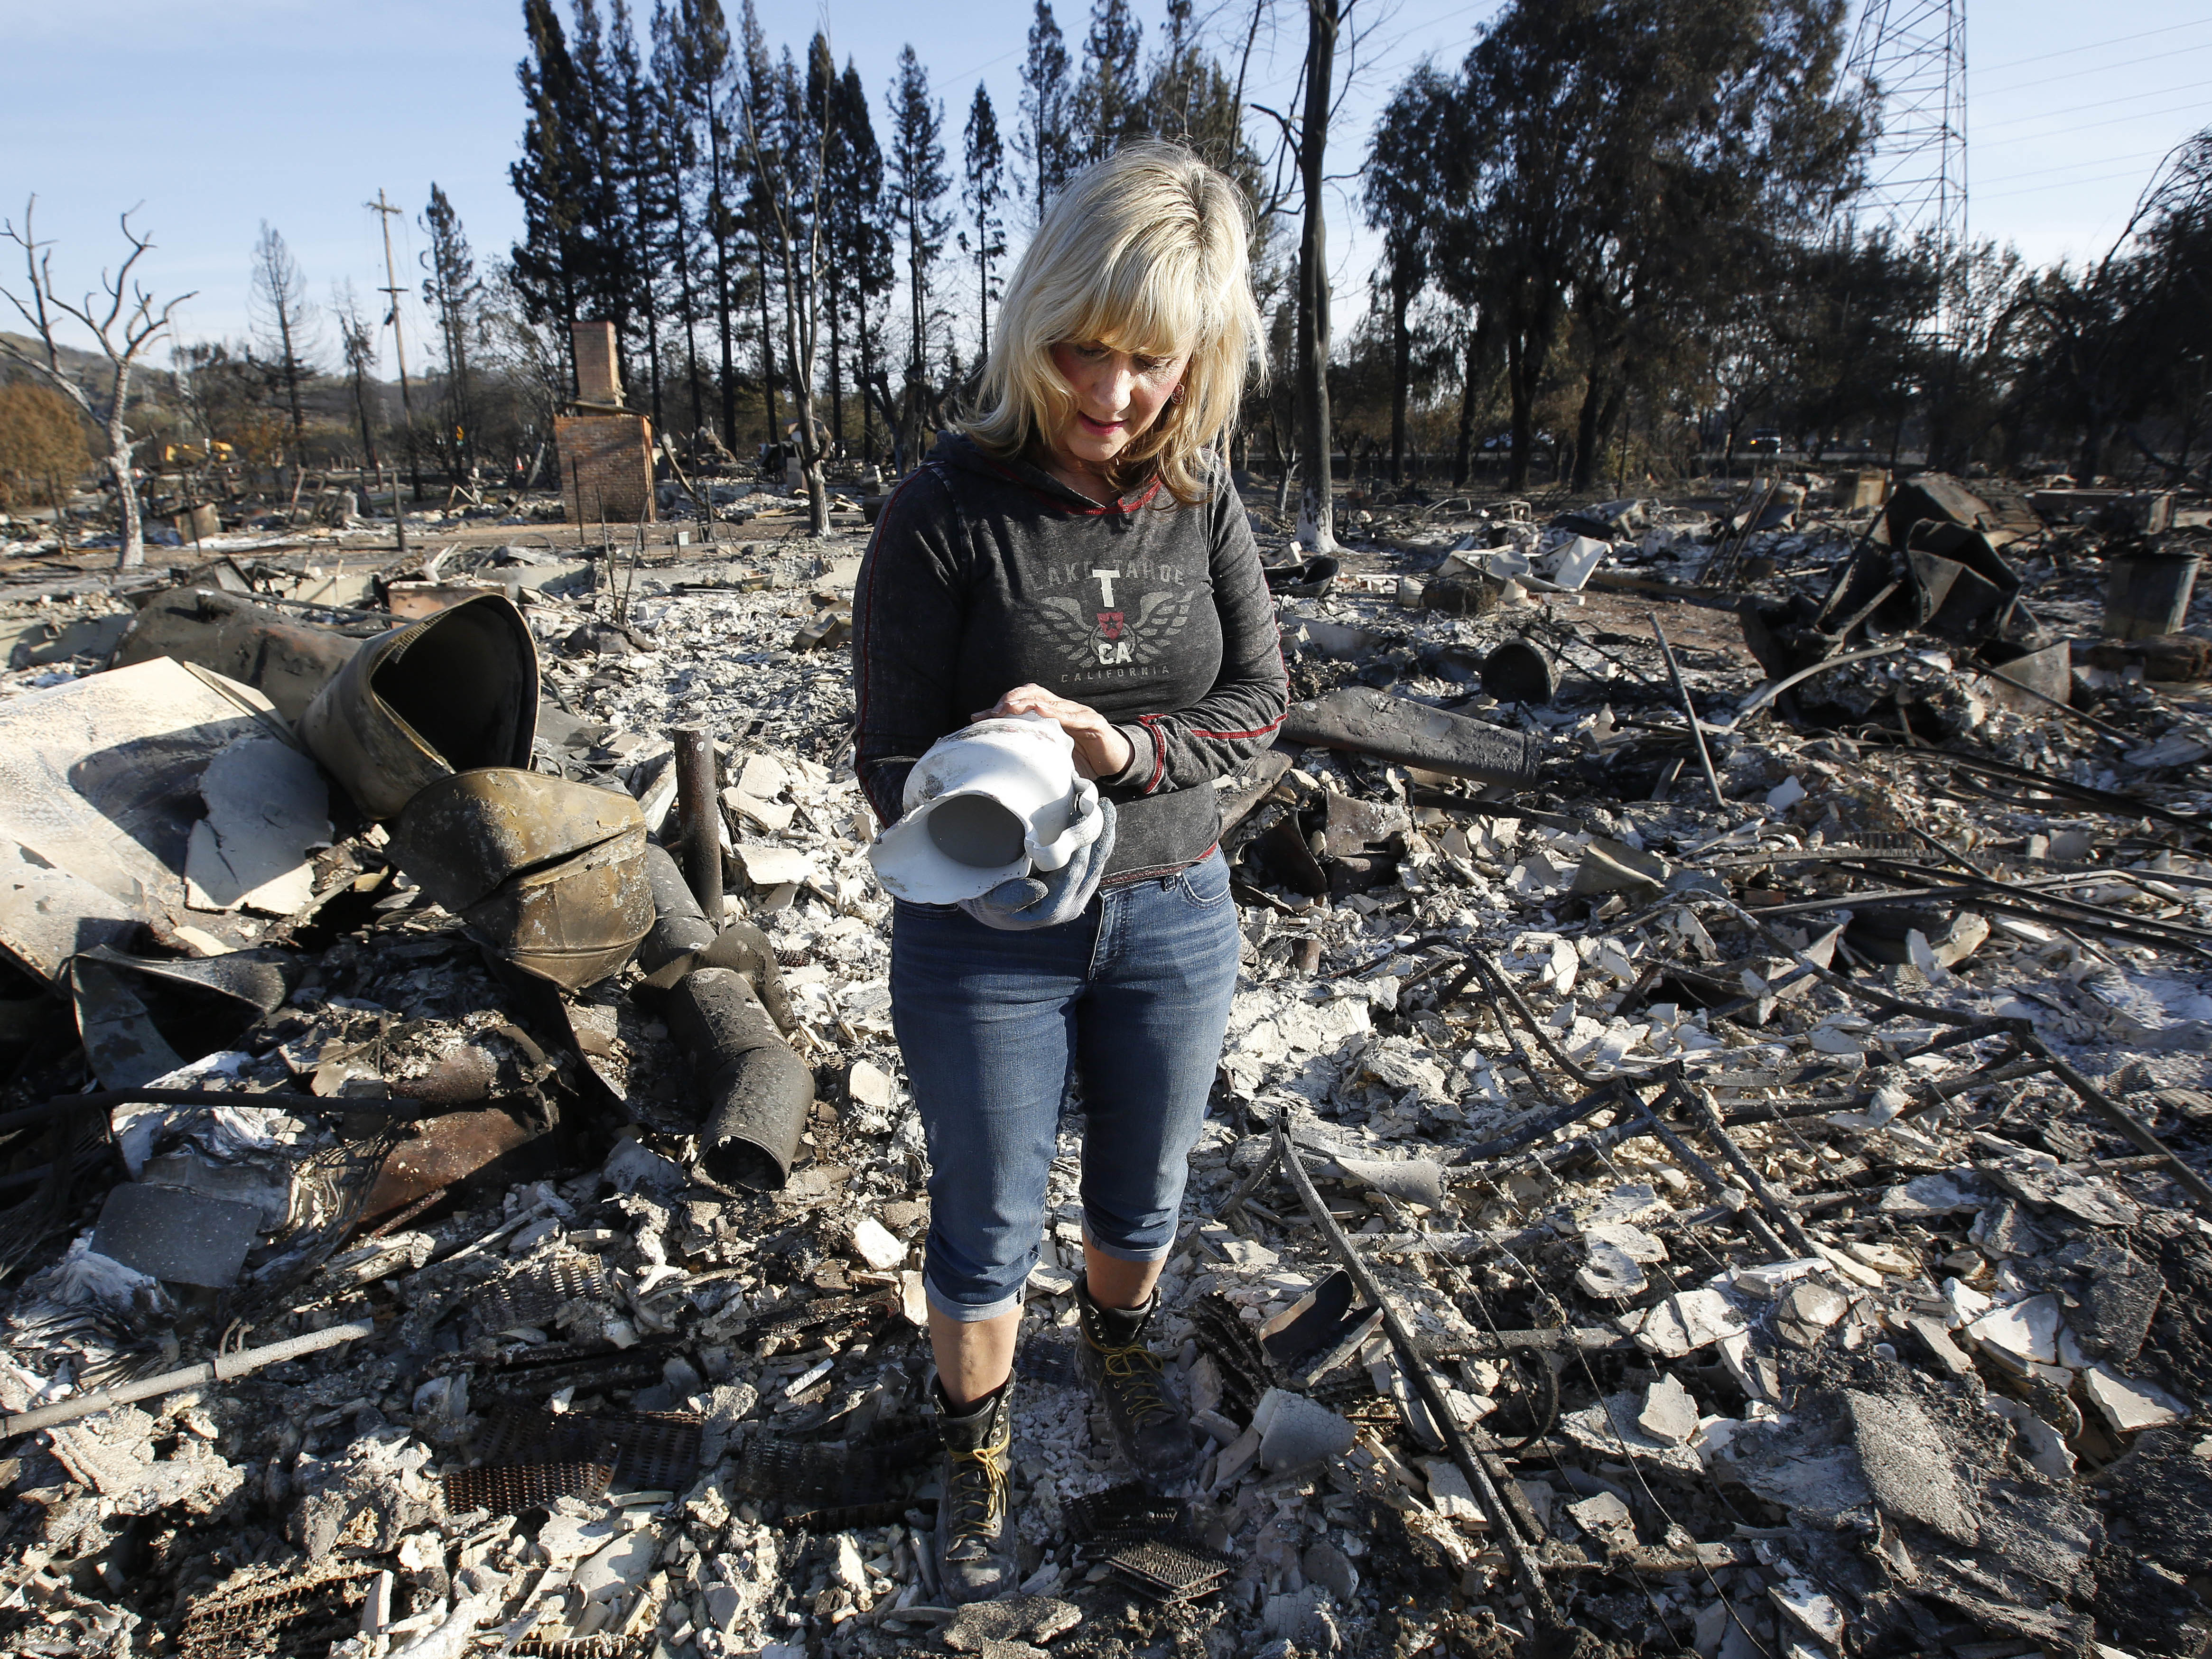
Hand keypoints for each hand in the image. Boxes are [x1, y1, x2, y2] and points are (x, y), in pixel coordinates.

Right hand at [961, 794, 1117, 930]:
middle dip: (1100, 834)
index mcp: (1052, 910)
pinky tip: (1098, 815)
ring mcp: (1077, 894)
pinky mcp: (1079, 884)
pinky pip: (1095, 859)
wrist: (992, 907)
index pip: (1074, 873)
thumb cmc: (988, 899)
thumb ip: (1011, 897)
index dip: (1083, 845)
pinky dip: (1097, 837)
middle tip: (1103, 805)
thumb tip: (1039, 889)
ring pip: (1098, 861)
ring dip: (1103, 832)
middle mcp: (1070, 905)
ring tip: (1105, 806)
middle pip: (1093, 866)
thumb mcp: (991, 900)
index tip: (1085, 817)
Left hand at [975, 684, 1133, 779]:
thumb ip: (1033, 753)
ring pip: (1049, 701)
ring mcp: (1079, 713)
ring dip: (1027, 703)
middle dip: (1010, 700)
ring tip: (1009, 707)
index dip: (1001, 704)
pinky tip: (1043, 712)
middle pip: (1032, 693)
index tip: (978, 717)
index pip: (1023, 700)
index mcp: (1051, 713)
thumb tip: (1001, 762)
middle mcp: (1063, 708)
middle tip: (992, 712)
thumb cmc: (1083, 758)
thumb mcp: (1052, 756)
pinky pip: (1075, 716)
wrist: (1115, 761)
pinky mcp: (1094, 724)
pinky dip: (1058, 713)